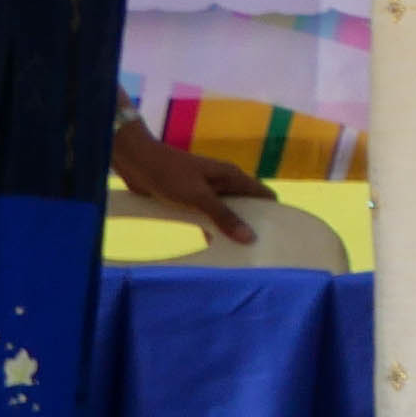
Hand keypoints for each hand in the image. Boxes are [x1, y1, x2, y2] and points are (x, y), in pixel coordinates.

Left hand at [111, 119, 270, 245]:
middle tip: (256, 250)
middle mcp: (224, 183)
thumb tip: (251, 237)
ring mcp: (208, 192)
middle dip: (251, 225)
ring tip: (237, 253)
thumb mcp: (199, 197)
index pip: (263, 193)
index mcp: (232, 176)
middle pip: (246, 205)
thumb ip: (224, 216)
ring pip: (226, 213)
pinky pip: (209, 216)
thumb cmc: (172, 176)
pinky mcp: (192, 199)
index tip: (276, 235)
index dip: (272, 211)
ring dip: (230, 229)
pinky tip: (212, 246)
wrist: (139, 163)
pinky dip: (212, 229)